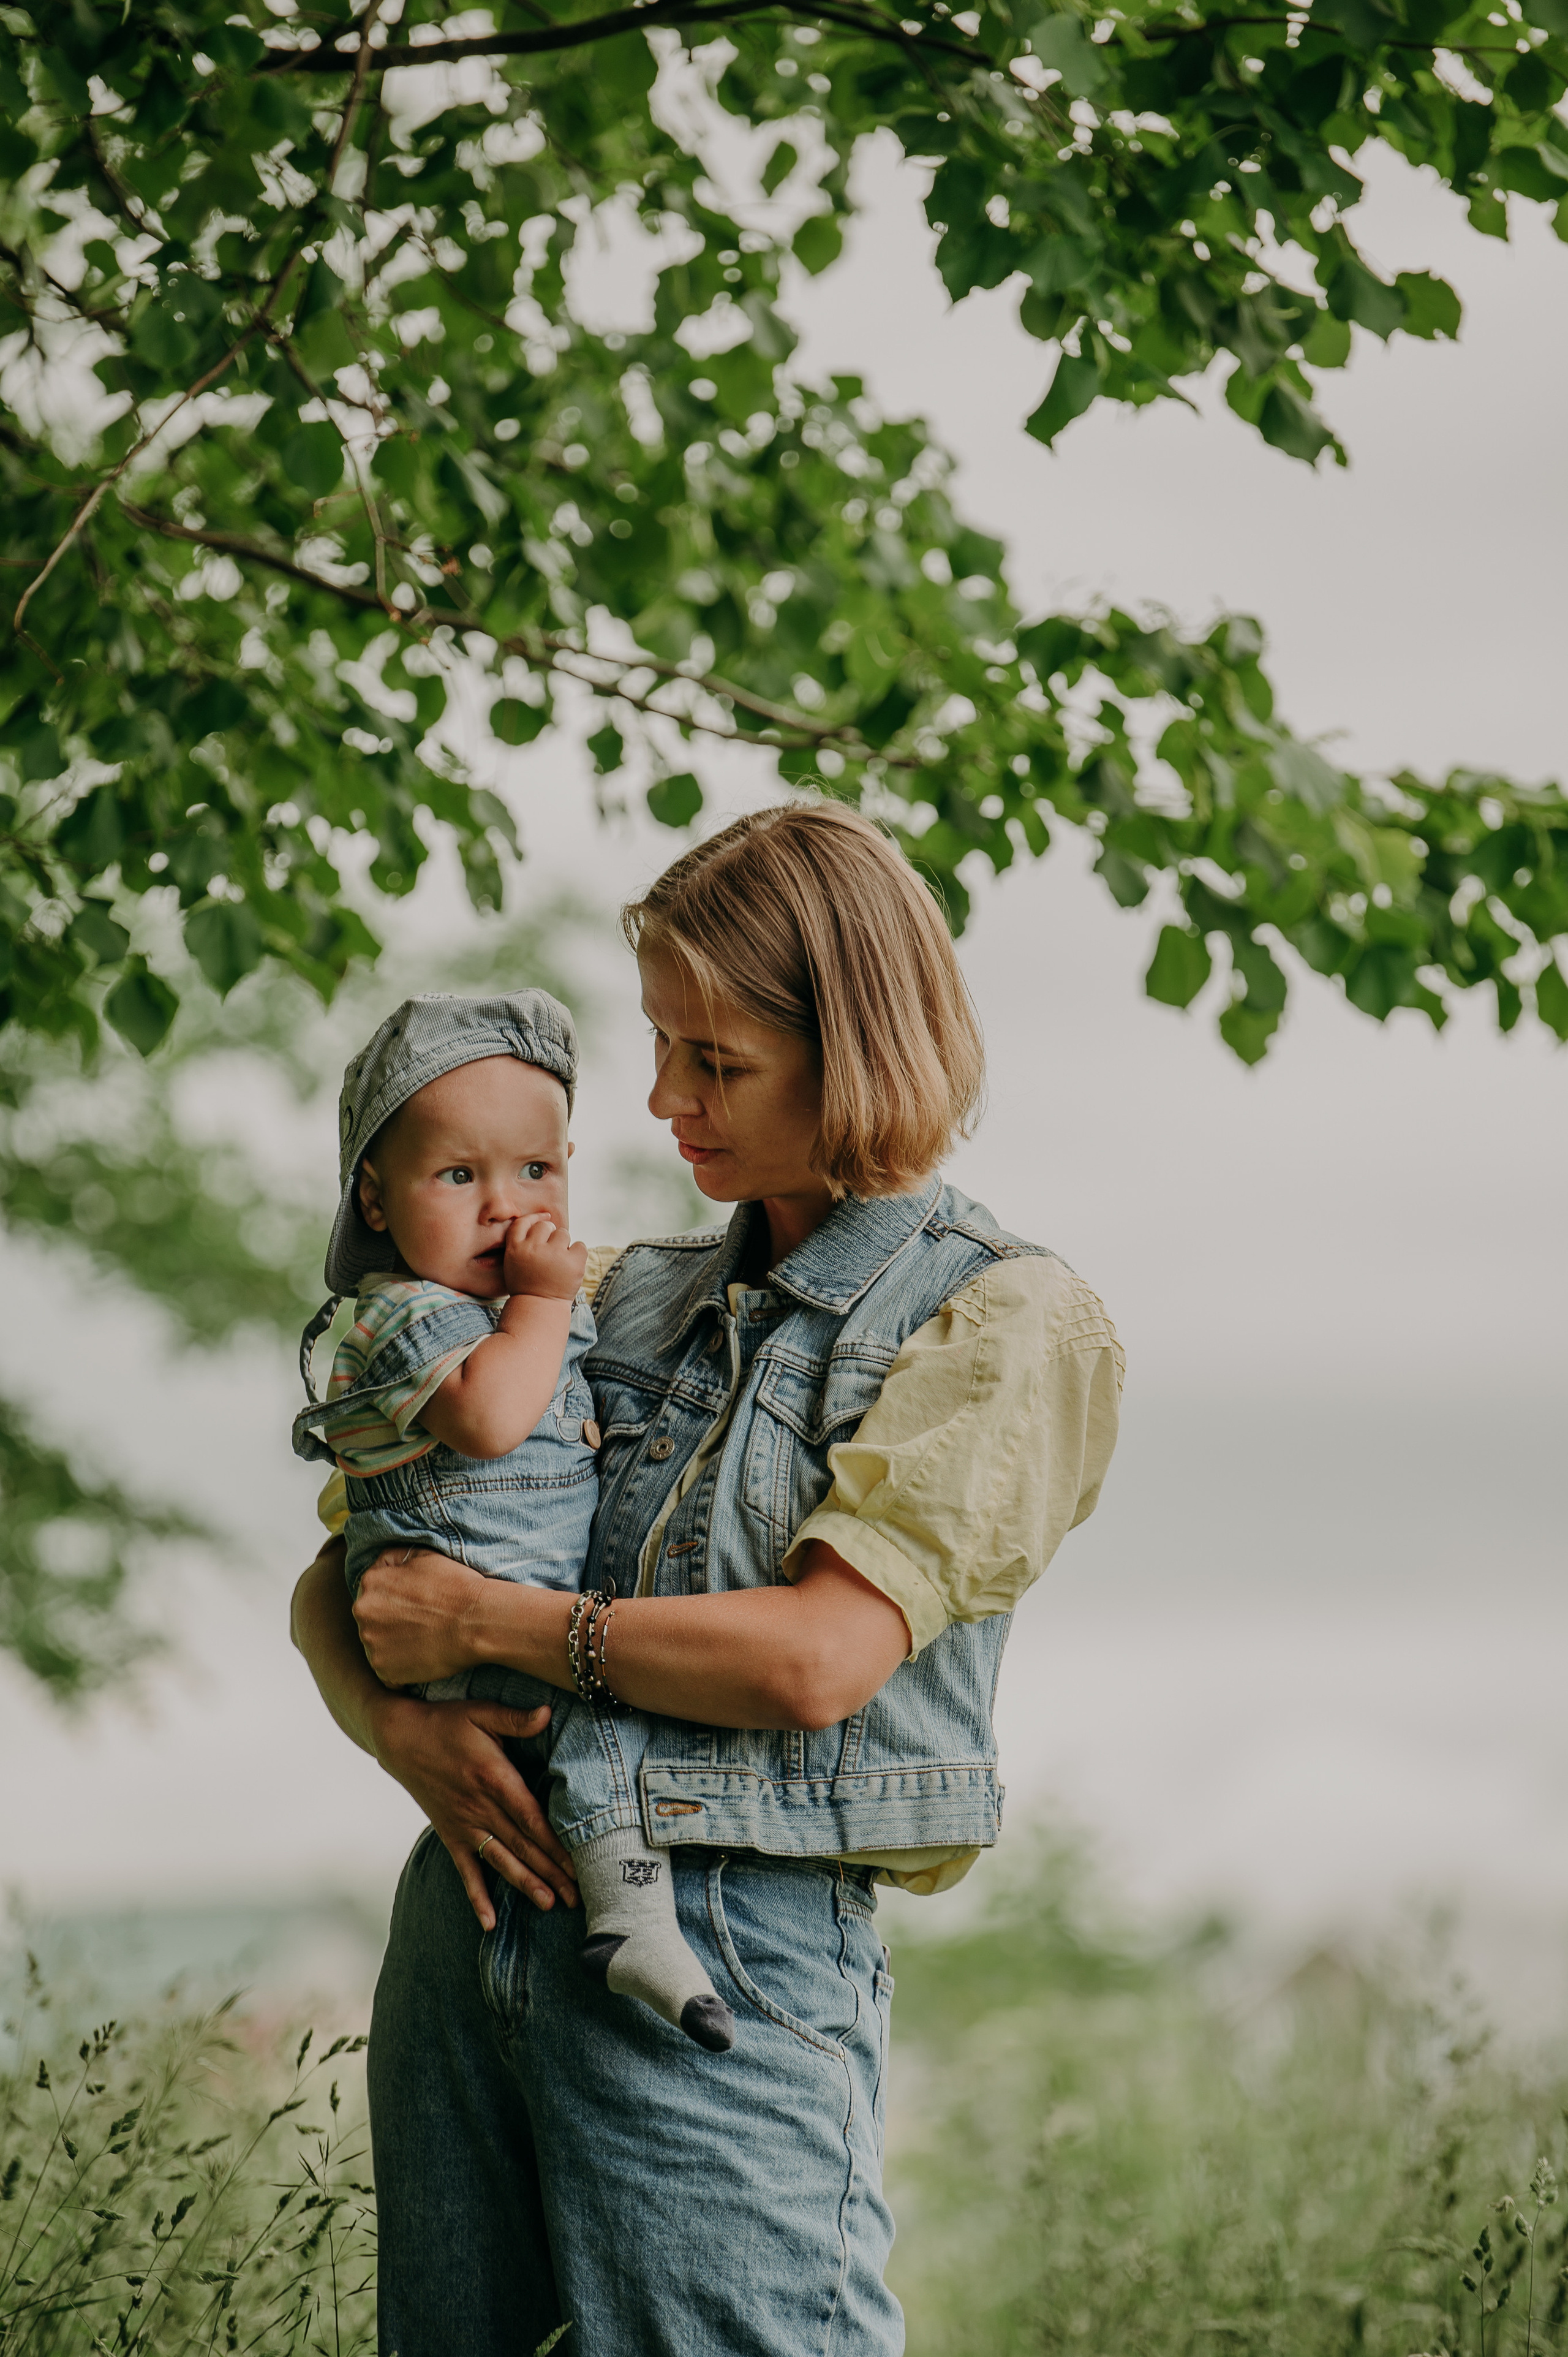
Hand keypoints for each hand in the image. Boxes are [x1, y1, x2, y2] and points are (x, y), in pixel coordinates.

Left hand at [354, 1547, 489, 1686]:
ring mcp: (372, 1644)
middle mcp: (363, 1613)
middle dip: (390, 1619)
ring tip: (422, 1639)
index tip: (414, 1601)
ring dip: (393, 1643)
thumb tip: (385, 1564)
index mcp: (370, 1583)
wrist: (476, 1622)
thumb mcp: (424, 1555)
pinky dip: (401, 1667)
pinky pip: (387, 1670)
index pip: (374, 1588)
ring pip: (377, 1644)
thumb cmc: (455, 1586)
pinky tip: (421, 1657)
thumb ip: (396, 1558)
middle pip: (372, 1617)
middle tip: (420, 1621)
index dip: (396, 1594)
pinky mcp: (385, 1670)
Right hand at [367, 1689, 578, 1924]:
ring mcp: (463, 1825)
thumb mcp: (481, 1712)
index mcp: (494, 1779)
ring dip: (526, 1885)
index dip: (556, 1844)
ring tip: (549, 1905)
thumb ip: (515, 1719)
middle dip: (552, 1872)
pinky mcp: (449, 1834)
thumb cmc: (446, 1722)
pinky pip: (465, 1871)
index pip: (532, 1819)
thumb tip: (547, 1713)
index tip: (579, 1864)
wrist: (399, 1738)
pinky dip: (477, 1897)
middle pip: (523, 1847)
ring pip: (501, 1862)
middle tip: (578, 1896)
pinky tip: (489, 1923)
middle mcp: (480, 1808)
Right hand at [502, 1209, 587, 1301]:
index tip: (544, 1218)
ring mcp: (554, 1254)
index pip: (523, 1222)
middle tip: (551, 1254)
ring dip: (564, 1245)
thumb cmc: (527, 1287)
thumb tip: (542, 1220)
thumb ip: (522, 1244)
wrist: (540, 1310)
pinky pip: (580, 1245)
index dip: (534, 1218)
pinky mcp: (572, 1262)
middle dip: (550, 1235)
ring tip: (559, 1264)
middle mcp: (533, 1248)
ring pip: (563, 1234)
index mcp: (515, 1248)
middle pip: (545, 1226)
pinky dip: (578, 1254)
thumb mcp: (514, 1264)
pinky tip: (570, 1267)